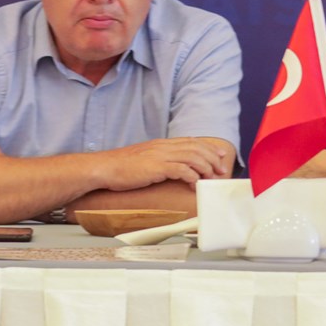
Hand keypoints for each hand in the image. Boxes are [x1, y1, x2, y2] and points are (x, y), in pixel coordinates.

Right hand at [101, 139, 234, 190]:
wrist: (103, 168)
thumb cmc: (121, 167)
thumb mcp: (144, 159)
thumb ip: (159, 159)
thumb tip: (172, 168)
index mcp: (162, 144)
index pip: (192, 141)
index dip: (209, 147)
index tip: (220, 154)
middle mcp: (164, 146)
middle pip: (196, 148)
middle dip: (212, 158)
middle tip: (221, 170)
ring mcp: (160, 156)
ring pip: (193, 157)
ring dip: (205, 168)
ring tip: (210, 178)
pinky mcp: (156, 167)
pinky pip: (181, 170)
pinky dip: (192, 176)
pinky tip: (194, 184)